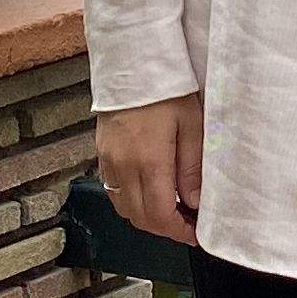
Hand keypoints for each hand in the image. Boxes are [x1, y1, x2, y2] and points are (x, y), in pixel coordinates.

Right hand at [98, 96, 201, 246]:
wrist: (132, 64)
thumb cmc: (166, 90)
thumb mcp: (192, 124)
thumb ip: (192, 167)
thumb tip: (195, 202)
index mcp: (150, 160)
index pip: (160, 215)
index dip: (178, 231)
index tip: (194, 233)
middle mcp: (124, 166)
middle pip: (140, 218)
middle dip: (165, 228)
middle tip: (186, 224)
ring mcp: (109, 162)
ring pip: (124, 209)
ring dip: (146, 217)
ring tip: (170, 209)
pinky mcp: (101, 155)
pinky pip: (113, 192)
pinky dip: (130, 202)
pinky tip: (148, 192)